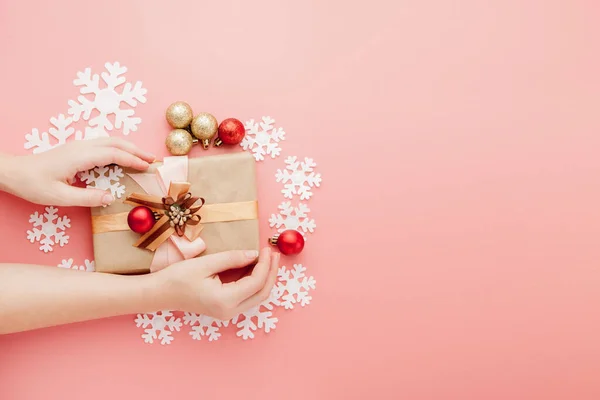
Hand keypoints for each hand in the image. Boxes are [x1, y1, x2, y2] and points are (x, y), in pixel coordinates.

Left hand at [0, 138, 154, 206]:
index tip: (148, 167)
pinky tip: (123, 157)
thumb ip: (87, 198)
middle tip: (153, 159)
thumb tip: (110, 198)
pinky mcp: (76, 149)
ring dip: (129, 147)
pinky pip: (103, 144)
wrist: (14, 172)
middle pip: (116, 142)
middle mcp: (81, 147)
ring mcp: (79, 146)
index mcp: (80, 156)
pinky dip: (119, 148)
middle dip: (137, 150)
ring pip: (110, 141)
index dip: (133, 160)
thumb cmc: (33, 184)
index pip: (114, 154)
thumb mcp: (60, 197)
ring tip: (143, 157)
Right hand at [154, 247, 279, 319]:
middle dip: (271, 272)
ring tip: (268, 258)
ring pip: (257, 297)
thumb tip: (254, 254)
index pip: (255, 283)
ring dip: (265, 277)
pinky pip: (248, 296)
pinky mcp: (225, 309)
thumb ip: (232, 258)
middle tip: (273, 253)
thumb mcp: (206, 263)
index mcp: (225, 301)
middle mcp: (230, 311)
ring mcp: (228, 313)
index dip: (265, 264)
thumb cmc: (178, 278)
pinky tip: (256, 267)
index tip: (266, 248)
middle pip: (262, 293)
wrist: (159, 294)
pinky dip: (255, 282)